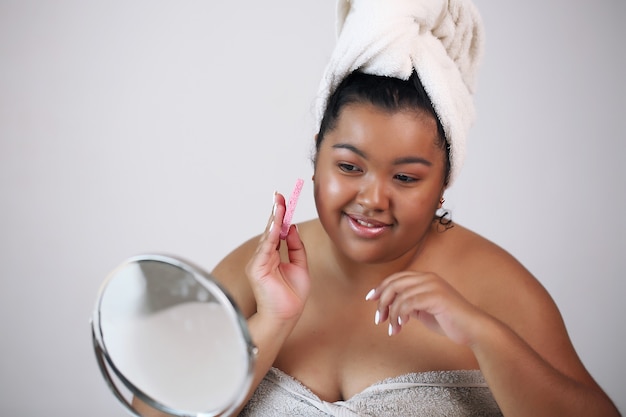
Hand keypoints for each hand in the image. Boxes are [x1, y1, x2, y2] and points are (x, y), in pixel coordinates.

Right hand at [245, 192, 309, 322]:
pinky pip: (266, 248)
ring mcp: (259, 262)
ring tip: (279, 204)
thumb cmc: (291, 296)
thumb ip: (296, 246)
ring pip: (267, 236)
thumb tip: (292, 227)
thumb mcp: (300, 265)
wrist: (286, 316)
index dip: (280, 216)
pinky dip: (271, 235)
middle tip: (280, 196)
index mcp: (273, 256)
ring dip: (274, 219)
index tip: (283, 200)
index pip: (276, 232)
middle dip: (276, 212)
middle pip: (270, 230)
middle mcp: (264, 257)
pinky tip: (276, 223)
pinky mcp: (257, 269)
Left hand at [366, 271, 485, 345]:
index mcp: (425, 278)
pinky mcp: (435, 296)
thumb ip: (410, 304)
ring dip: (392, 314)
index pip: (396, 278)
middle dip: (382, 302)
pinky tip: (401, 325)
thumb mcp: (424, 310)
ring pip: (399, 295)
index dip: (381, 288)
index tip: (371, 299)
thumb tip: (391, 306)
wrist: (472, 328)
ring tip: (393, 328)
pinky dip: (400, 315)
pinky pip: (408, 304)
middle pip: (394, 283)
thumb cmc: (449, 321)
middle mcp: (428, 277)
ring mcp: (432, 285)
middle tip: (379, 319)